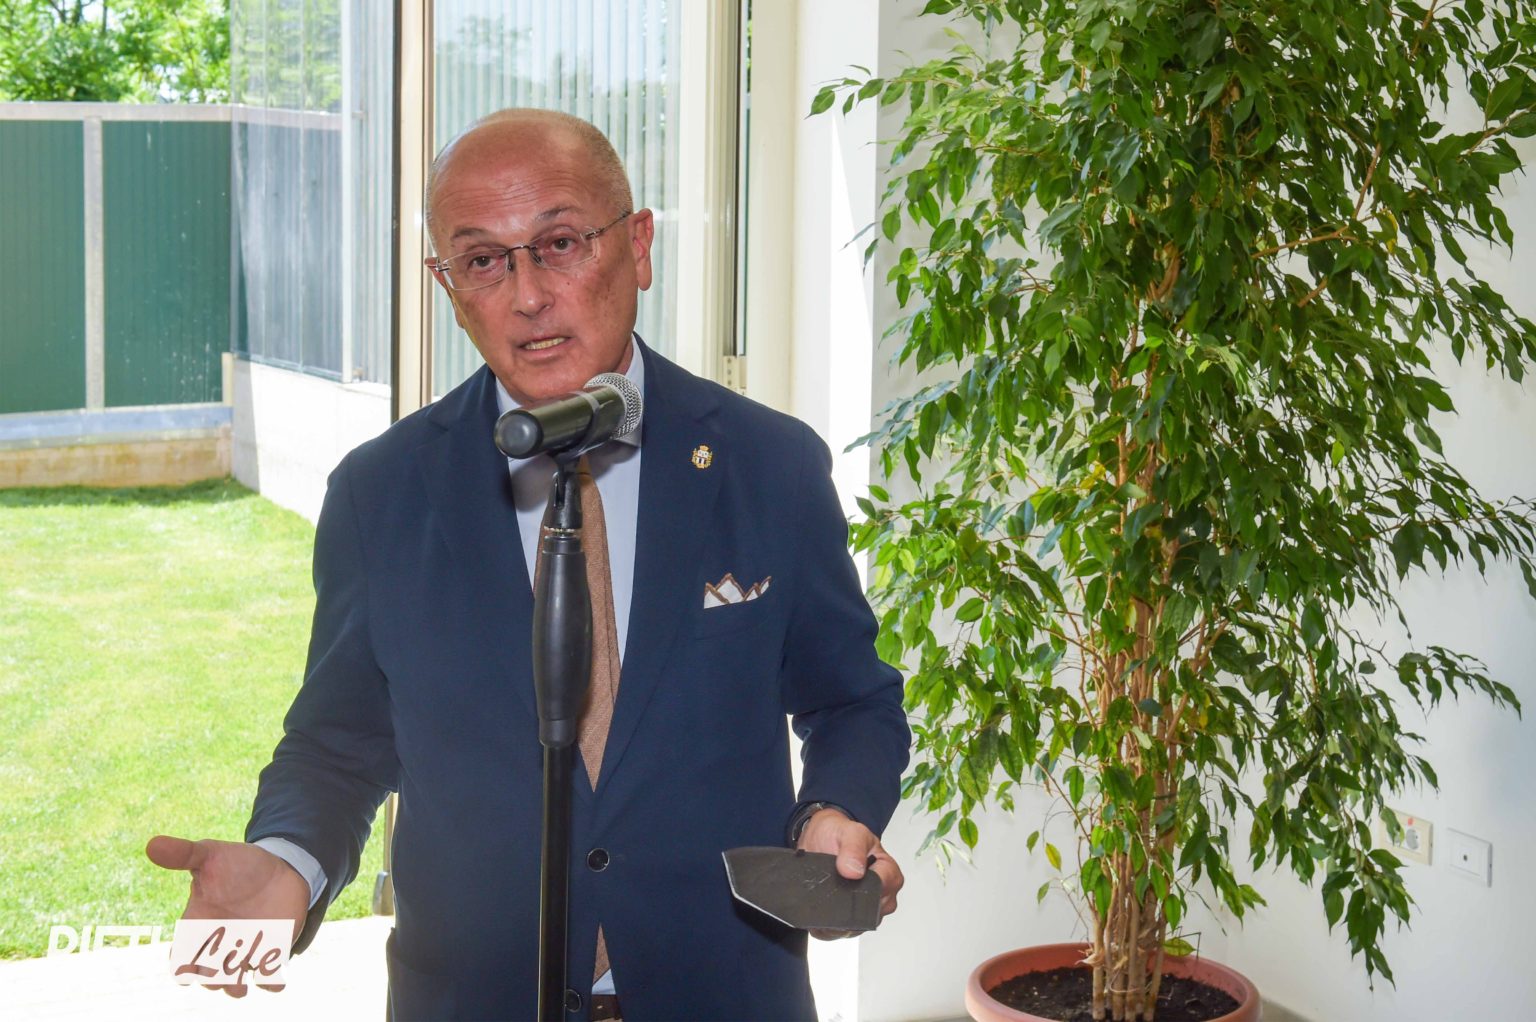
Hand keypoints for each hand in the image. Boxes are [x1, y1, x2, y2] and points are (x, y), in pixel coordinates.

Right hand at [144, 835, 308, 997]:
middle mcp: (218, 945)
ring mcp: (244, 951)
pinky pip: (269, 976)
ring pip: (233, 983)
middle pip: (205, 976)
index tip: (185, 966)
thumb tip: (152, 844)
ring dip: (234, 987)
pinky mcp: (271, 952)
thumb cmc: (237, 864)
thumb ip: (184, 854)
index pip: (180, 956)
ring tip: (238, 986)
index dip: (181, 964)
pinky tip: (275, 982)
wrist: (279, 866)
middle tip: (217, 976)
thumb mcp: (211, 854)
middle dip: (209, 980)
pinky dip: (271, 982)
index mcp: (197, 926)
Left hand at [794, 809, 903, 939]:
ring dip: (837, 923)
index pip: (885, 886)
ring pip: (856, 927)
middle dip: (850, 910)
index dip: (867, 888)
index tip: (846, 883)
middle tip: (828, 900)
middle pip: (871, 913)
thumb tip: (855, 871)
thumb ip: (853, 847)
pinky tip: (817, 922)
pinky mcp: (848, 919)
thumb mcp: (849, 831)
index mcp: (887, 871)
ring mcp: (865, 908)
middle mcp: (881, 894)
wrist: (819, 840)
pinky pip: (840, 933)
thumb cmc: (838, 833)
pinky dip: (827, 931)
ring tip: (819, 912)